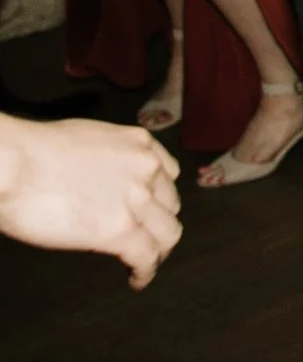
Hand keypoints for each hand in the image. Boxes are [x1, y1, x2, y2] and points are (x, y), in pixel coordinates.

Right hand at [0, 115, 182, 287]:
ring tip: (146, 264)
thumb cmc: (31, 153)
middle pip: (169, 205)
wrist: (13, 165)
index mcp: (138, 144)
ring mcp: (137, 199)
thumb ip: (105, 160)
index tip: (150, 211)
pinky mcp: (120, 230)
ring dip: (158, 251)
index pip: (167, 175)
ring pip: (168, 233)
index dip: (159, 197)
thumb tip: (97, 180)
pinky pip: (146, 257)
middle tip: (147, 240)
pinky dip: (145, 272)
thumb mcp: (85, 141)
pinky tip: (137, 279)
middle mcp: (146, 169)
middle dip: (159, 224)